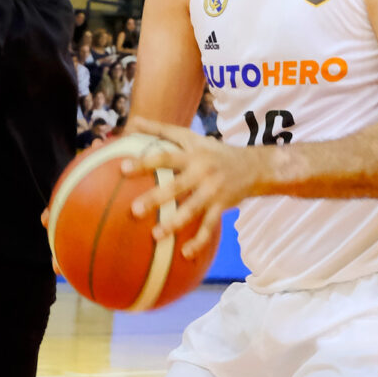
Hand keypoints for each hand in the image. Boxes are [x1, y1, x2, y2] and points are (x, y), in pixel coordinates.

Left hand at [125, 118, 266, 257]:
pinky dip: (198, 242)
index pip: (165, 156)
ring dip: (174, 223)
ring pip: (192, 209)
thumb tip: (133, 121)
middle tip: (134, 210)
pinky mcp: (222, 206)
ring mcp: (213, 190)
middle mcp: (202, 171)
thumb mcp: (192, 138)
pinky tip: (185, 254)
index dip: (145, 162)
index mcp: (192, 154)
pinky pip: (209, 227)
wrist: (254, 166)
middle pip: (176, 185)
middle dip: (156, 197)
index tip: (123, 168)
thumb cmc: (213, 152)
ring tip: (156, 235)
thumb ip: (162, 131)